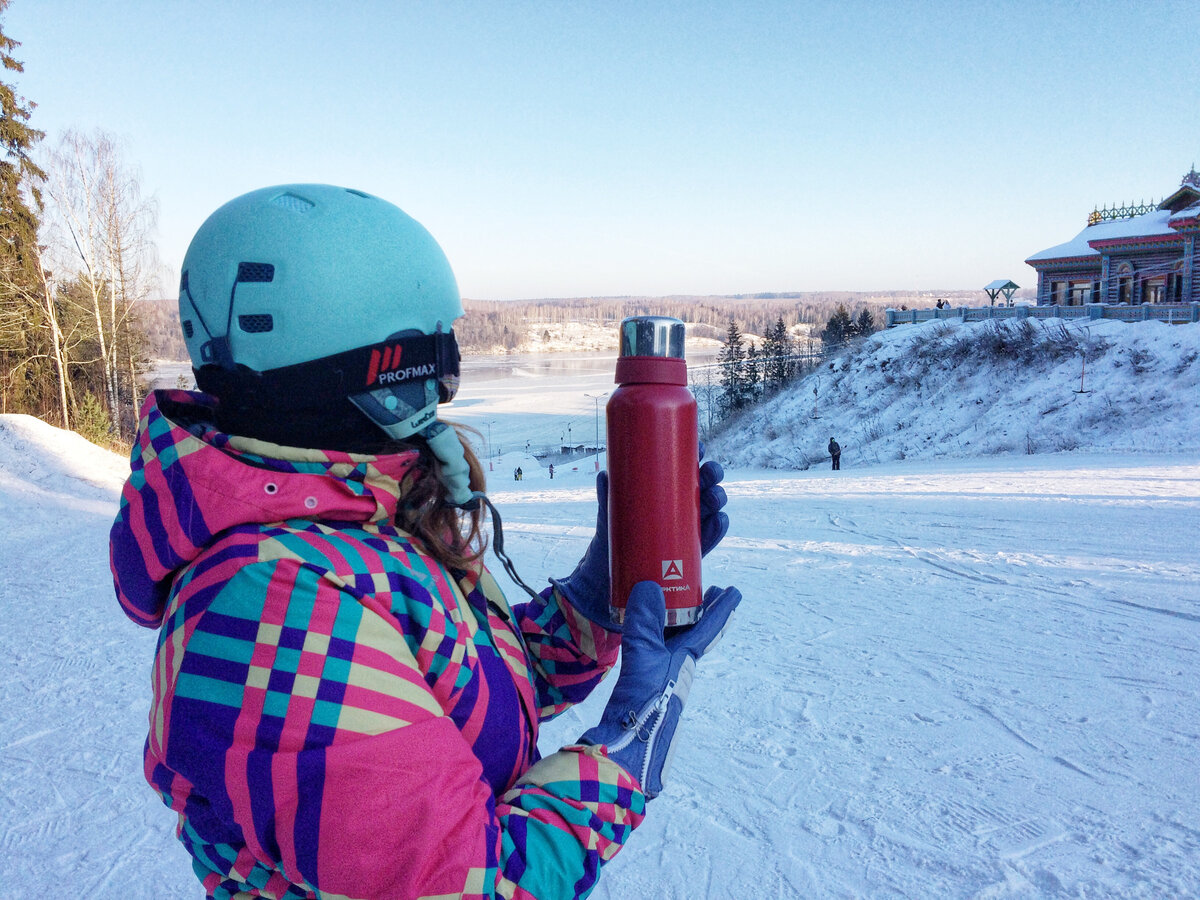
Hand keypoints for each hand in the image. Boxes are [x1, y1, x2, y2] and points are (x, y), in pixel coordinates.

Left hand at [553, 452, 730, 627]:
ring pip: (711, 507)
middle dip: (712, 474)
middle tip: (710, 473)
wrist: (611, 570)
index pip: (684, 467)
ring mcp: (688, 526)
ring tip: (714, 498)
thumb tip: (604, 475)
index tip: (700, 448)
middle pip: (703, 484)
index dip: (696, 454)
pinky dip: (719, 527)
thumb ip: (607, 495)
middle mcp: (680, 504)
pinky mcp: (692, 550)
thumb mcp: (609, 512)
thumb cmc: (613, 532)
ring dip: (718, 498)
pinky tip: (720, 519)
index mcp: (664, 488)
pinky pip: (711, 536)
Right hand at [580, 581, 741, 797]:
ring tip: (673, 604)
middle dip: (702, 613)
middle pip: (695, 634)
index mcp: (685, 663)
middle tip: (707, 591)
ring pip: (674, 643)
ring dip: (678, 623)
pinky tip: (644, 633)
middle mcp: (678, 670)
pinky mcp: (643, 687)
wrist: (627, 749)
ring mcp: (662, 679)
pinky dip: (654, 636)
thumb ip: (644, 624)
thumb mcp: (643, 658)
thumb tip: (649, 586)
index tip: (734, 591)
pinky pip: (654, 652)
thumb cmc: (644, 706)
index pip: (710, 629)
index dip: (722, 609)